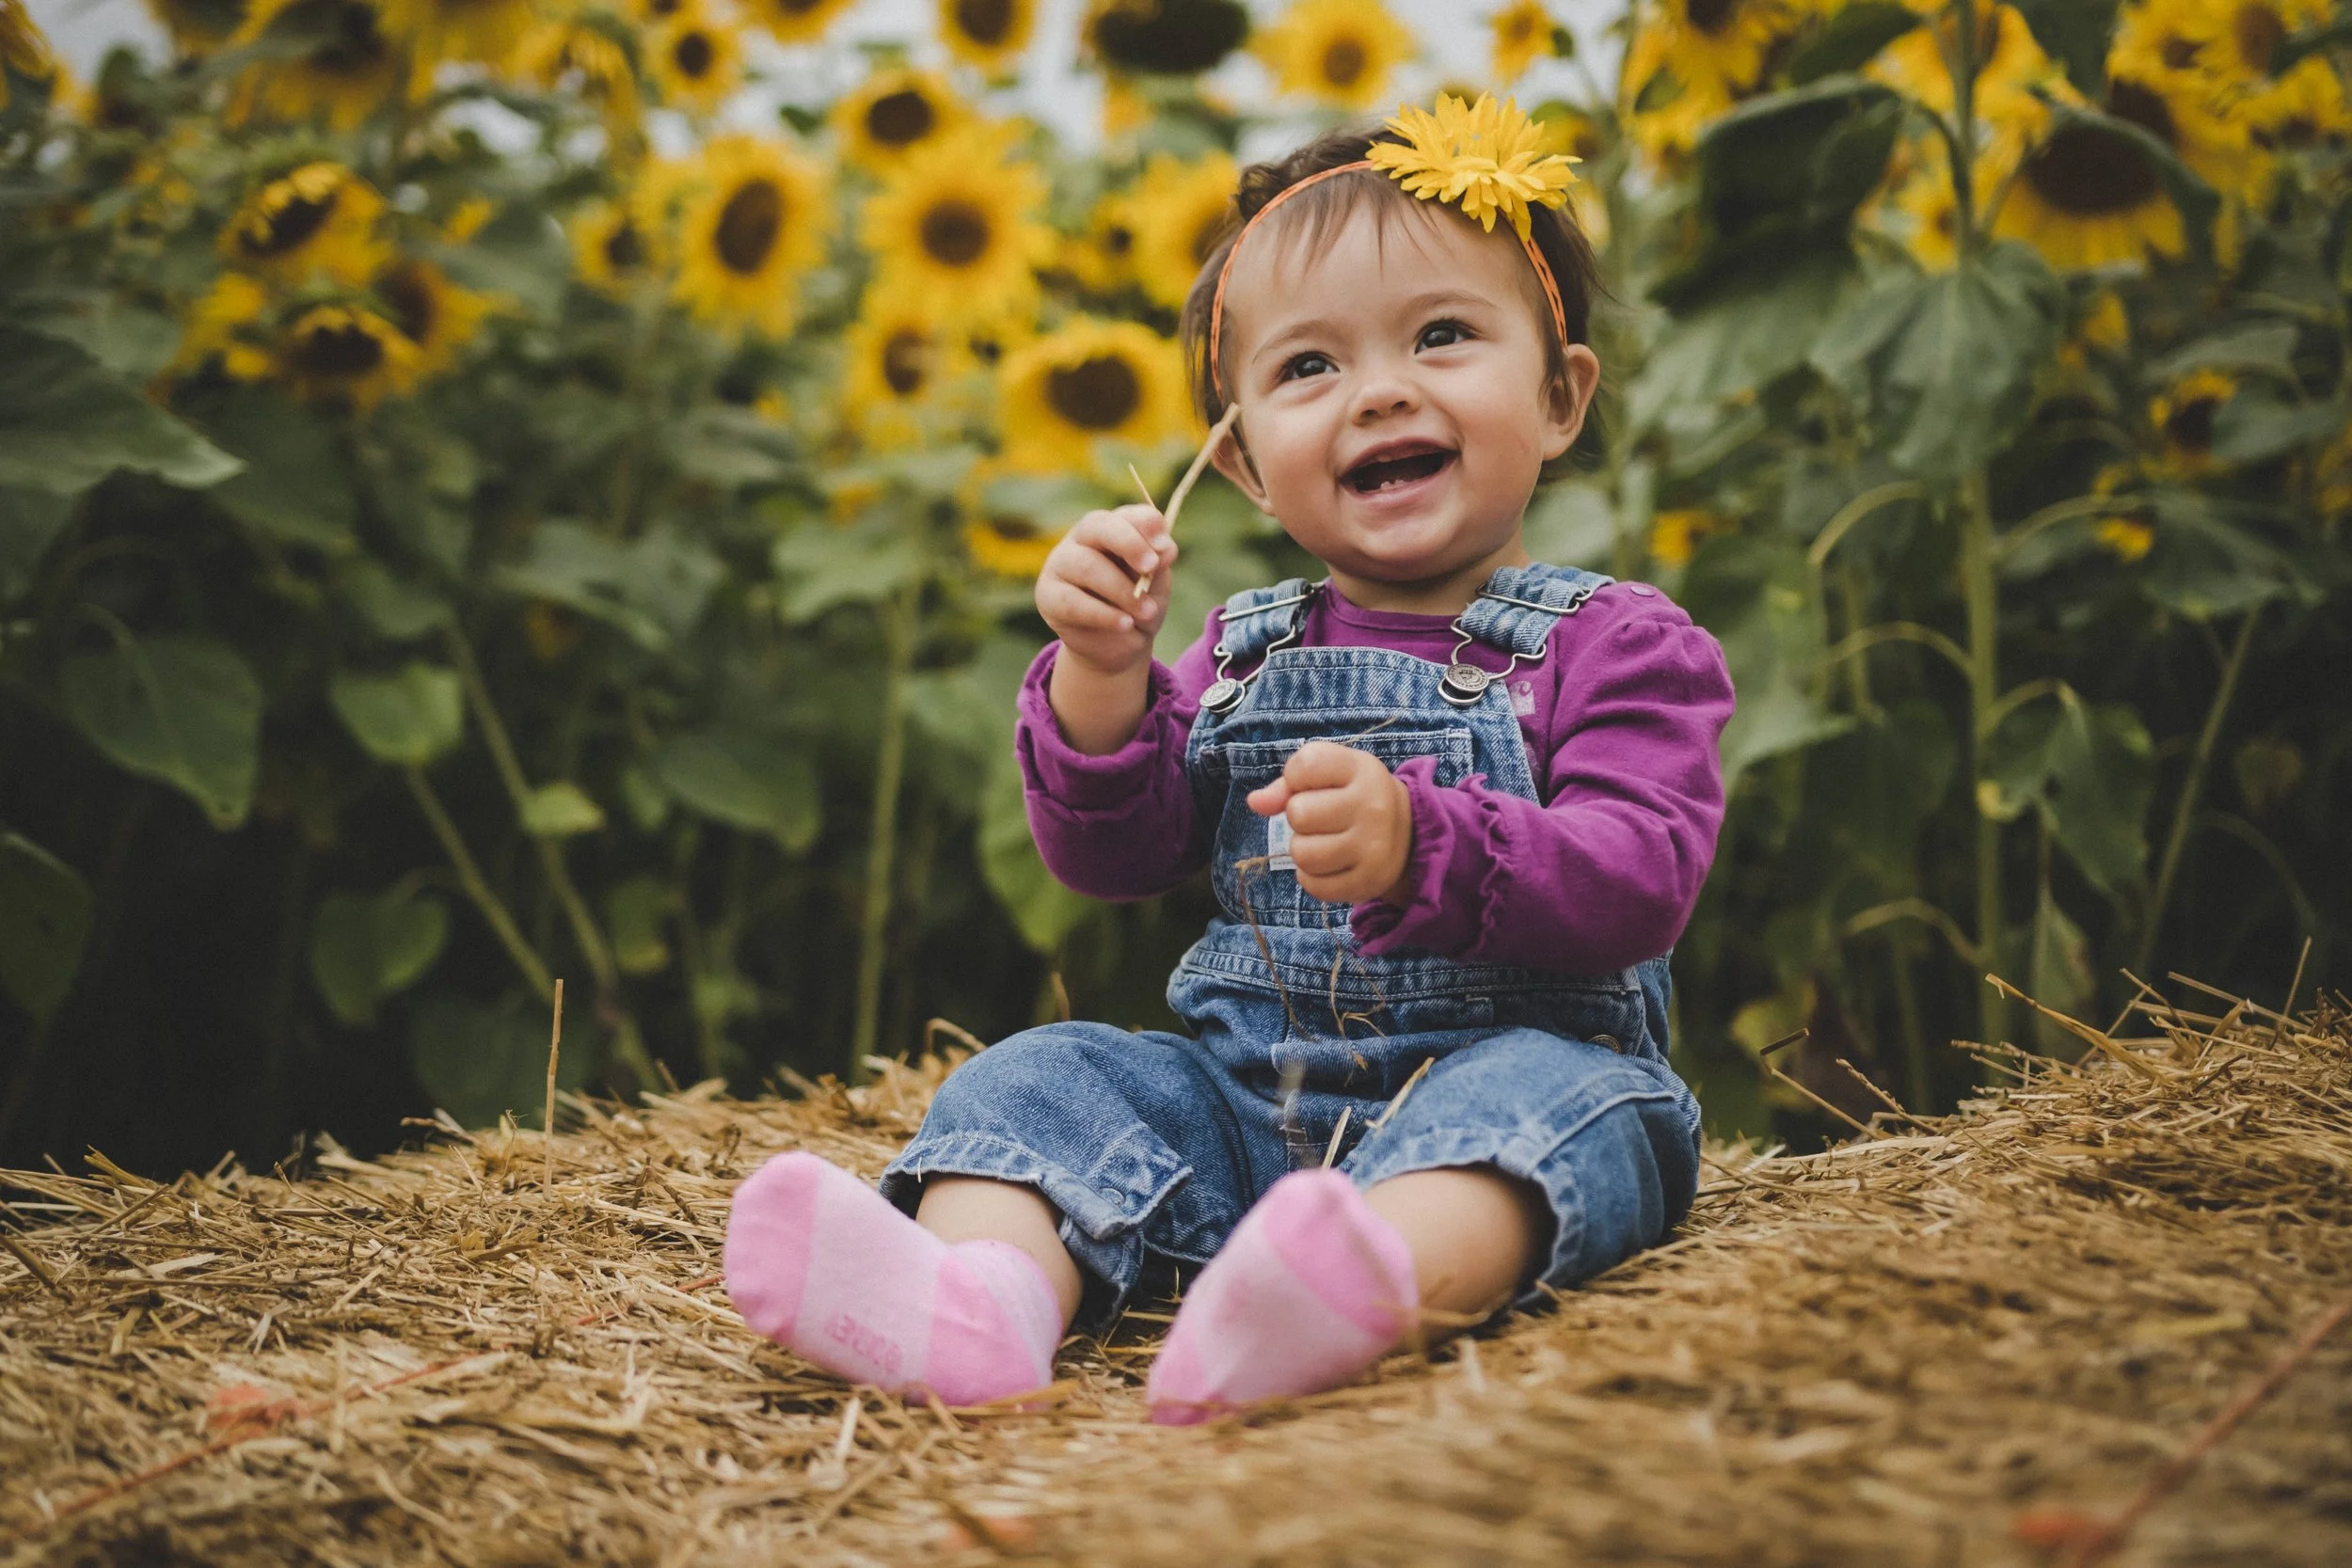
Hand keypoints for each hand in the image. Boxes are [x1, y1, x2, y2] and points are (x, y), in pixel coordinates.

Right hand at [1035, 504, 1177, 678]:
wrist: (1118, 643)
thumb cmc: (1137, 604)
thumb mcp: (1155, 584)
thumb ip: (1159, 564)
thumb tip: (1165, 548)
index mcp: (1111, 529)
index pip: (1125, 515)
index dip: (1145, 525)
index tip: (1164, 546)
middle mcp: (1081, 539)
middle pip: (1098, 526)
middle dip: (1129, 544)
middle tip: (1152, 566)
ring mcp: (1060, 564)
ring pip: (1087, 566)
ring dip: (1122, 590)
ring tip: (1147, 612)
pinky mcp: (1048, 595)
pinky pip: (1073, 602)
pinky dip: (1104, 615)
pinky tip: (1125, 624)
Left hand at [1246, 741, 1413, 905]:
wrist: (1409, 833)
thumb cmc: (1356, 796)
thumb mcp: (1332, 774)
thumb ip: (1289, 783)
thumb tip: (1256, 802)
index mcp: (1362, 769)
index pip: (1304, 766)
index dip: (1295, 778)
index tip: (1313, 785)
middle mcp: (1373, 806)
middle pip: (1298, 814)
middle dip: (1299, 817)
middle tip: (1321, 819)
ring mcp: (1373, 847)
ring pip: (1302, 854)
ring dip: (1303, 849)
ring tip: (1323, 842)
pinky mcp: (1368, 882)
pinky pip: (1313, 885)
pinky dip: (1311, 877)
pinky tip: (1329, 865)